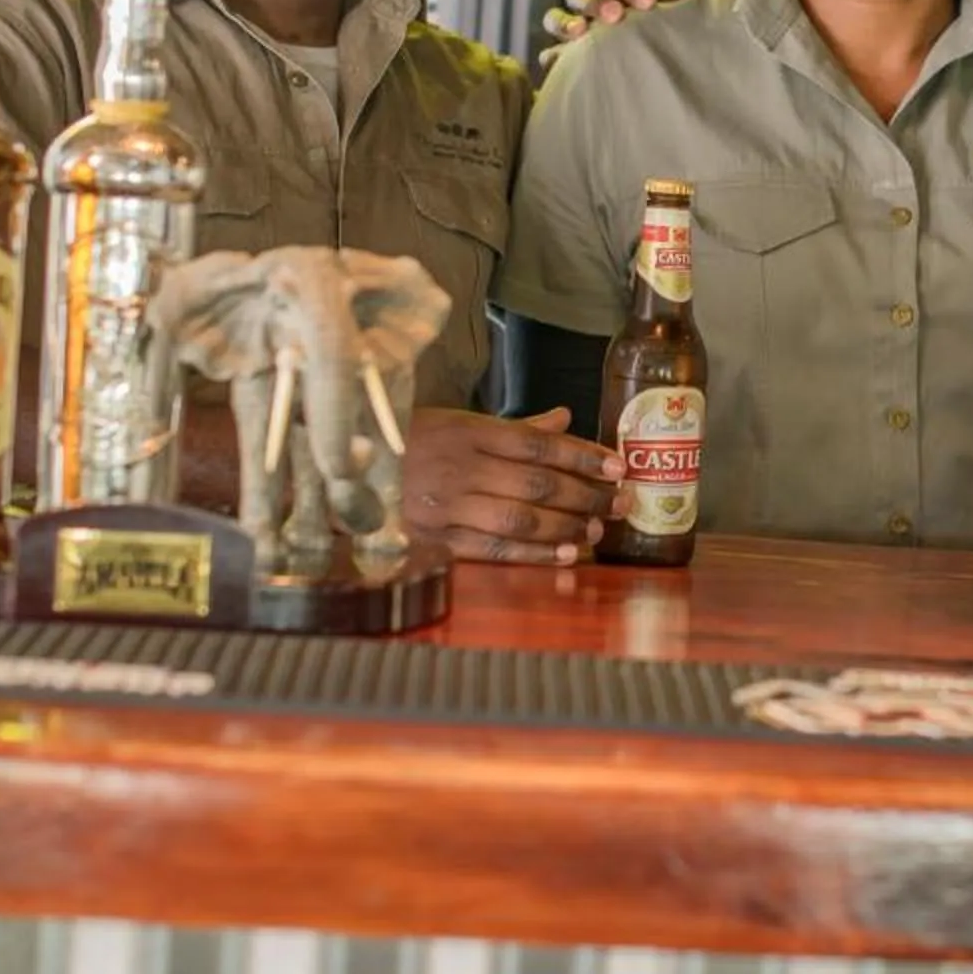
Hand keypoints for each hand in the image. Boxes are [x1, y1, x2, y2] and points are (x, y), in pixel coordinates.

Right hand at [404, 406, 626, 565]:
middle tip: (622, 503)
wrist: (351, 472)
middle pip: (536, 484)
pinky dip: (533, 554)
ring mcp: (448, 507)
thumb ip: (515, 428)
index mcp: (469, 432)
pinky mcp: (438, 540)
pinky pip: (493, 550)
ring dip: (565, 528)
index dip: (582, 456)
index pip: (537, 444)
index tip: (618, 466)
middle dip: (586, 496)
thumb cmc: (412, 442)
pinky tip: (564, 555)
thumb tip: (566, 418)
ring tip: (598, 531)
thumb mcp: (458, 422)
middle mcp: (461, 468)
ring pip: (519, 520)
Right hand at [536, 0, 687, 67]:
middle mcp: (592, 12)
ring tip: (579, 33)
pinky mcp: (566, 64)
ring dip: (565, 21)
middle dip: (596, 2)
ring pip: (556, 18)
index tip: (648, 2)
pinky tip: (560, 61)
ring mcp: (575, 36)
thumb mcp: (684, 20)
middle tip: (615, 15)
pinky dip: (553, 56)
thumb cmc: (679, 43)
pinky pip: (550, 56)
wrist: (679, 84)